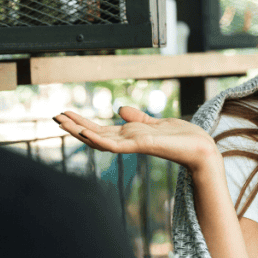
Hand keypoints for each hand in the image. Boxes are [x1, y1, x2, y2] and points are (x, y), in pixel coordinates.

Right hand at [54, 106, 218, 173]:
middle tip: (55, 116)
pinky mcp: (141, 146)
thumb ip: (138, 118)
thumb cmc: (183, 139)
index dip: (82, 122)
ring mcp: (133, 146)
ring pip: (100, 140)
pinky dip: (99, 139)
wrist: (202, 149)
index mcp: (130, 136)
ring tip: (63, 122)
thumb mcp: (156, 123)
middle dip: (74, 126)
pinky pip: (116, 145)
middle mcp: (128, 142)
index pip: (100, 129)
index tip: (66, 113)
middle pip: (95, 134)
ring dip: (80, 131)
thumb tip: (121, 109)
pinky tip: (86, 133)